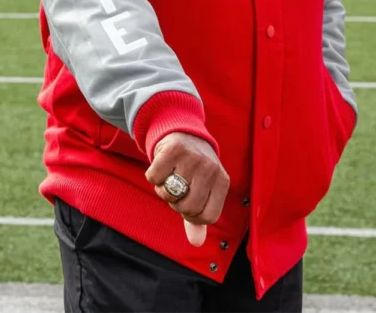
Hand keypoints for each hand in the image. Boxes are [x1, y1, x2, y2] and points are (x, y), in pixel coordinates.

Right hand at [145, 132, 229, 246]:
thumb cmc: (193, 168)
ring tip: (170, 175)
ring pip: (169, 194)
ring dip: (163, 189)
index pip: (207, 217)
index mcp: (222, 181)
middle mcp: (211, 168)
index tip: (188, 201)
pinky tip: (163, 164)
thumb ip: (198, 217)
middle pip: (187, 207)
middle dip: (176, 203)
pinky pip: (154, 177)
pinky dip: (153, 175)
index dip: (192, 215)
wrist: (183, 133)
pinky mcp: (174, 149)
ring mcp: (193, 158)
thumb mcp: (203, 189)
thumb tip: (197, 242)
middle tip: (177, 188)